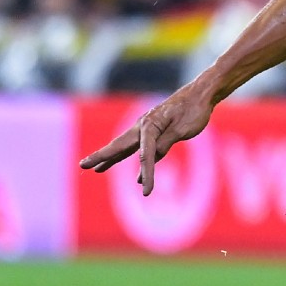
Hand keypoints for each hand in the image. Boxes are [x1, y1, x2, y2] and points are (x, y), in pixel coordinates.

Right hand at [78, 85, 214, 194]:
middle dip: (101, 156)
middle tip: (83, 165)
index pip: (146, 155)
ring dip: (111, 158)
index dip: (145, 174)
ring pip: (126, 146)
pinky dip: (132, 158)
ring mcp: (148, 127)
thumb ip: (165, 142)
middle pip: (120, 145)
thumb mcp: (183, 128)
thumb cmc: (194, 109)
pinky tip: (135, 174)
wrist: (201, 93)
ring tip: (96, 168)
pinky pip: (139, 147)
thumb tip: (151, 157)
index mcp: (151, 125)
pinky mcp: (155, 129)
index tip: (146, 192)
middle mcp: (144, 125)